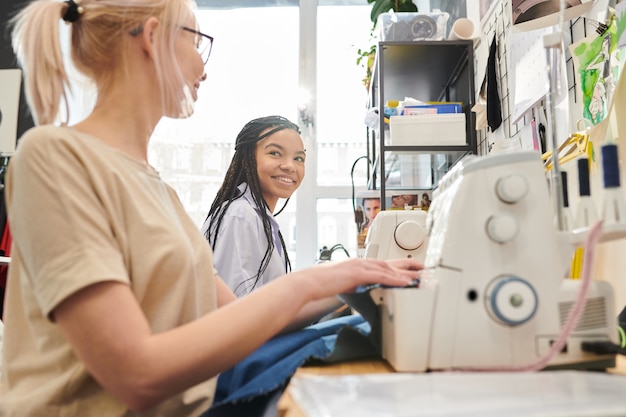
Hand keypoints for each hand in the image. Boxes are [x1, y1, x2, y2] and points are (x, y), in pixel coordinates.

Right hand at [294, 257, 422, 301]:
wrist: (309, 283)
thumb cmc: (322, 285)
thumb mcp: (343, 284)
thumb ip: (355, 285)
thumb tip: (362, 291)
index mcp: (358, 264)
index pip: (383, 263)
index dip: (398, 266)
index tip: (411, 269)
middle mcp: (361, 262)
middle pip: (390, 263)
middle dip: (408, 265)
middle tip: (424, 268)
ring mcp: (360, 267)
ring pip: (388, 269)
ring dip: (405, 273)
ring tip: (420, 277)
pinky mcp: (357, 274)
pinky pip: (380, 276)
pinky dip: (394, 279)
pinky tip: (406, 282)